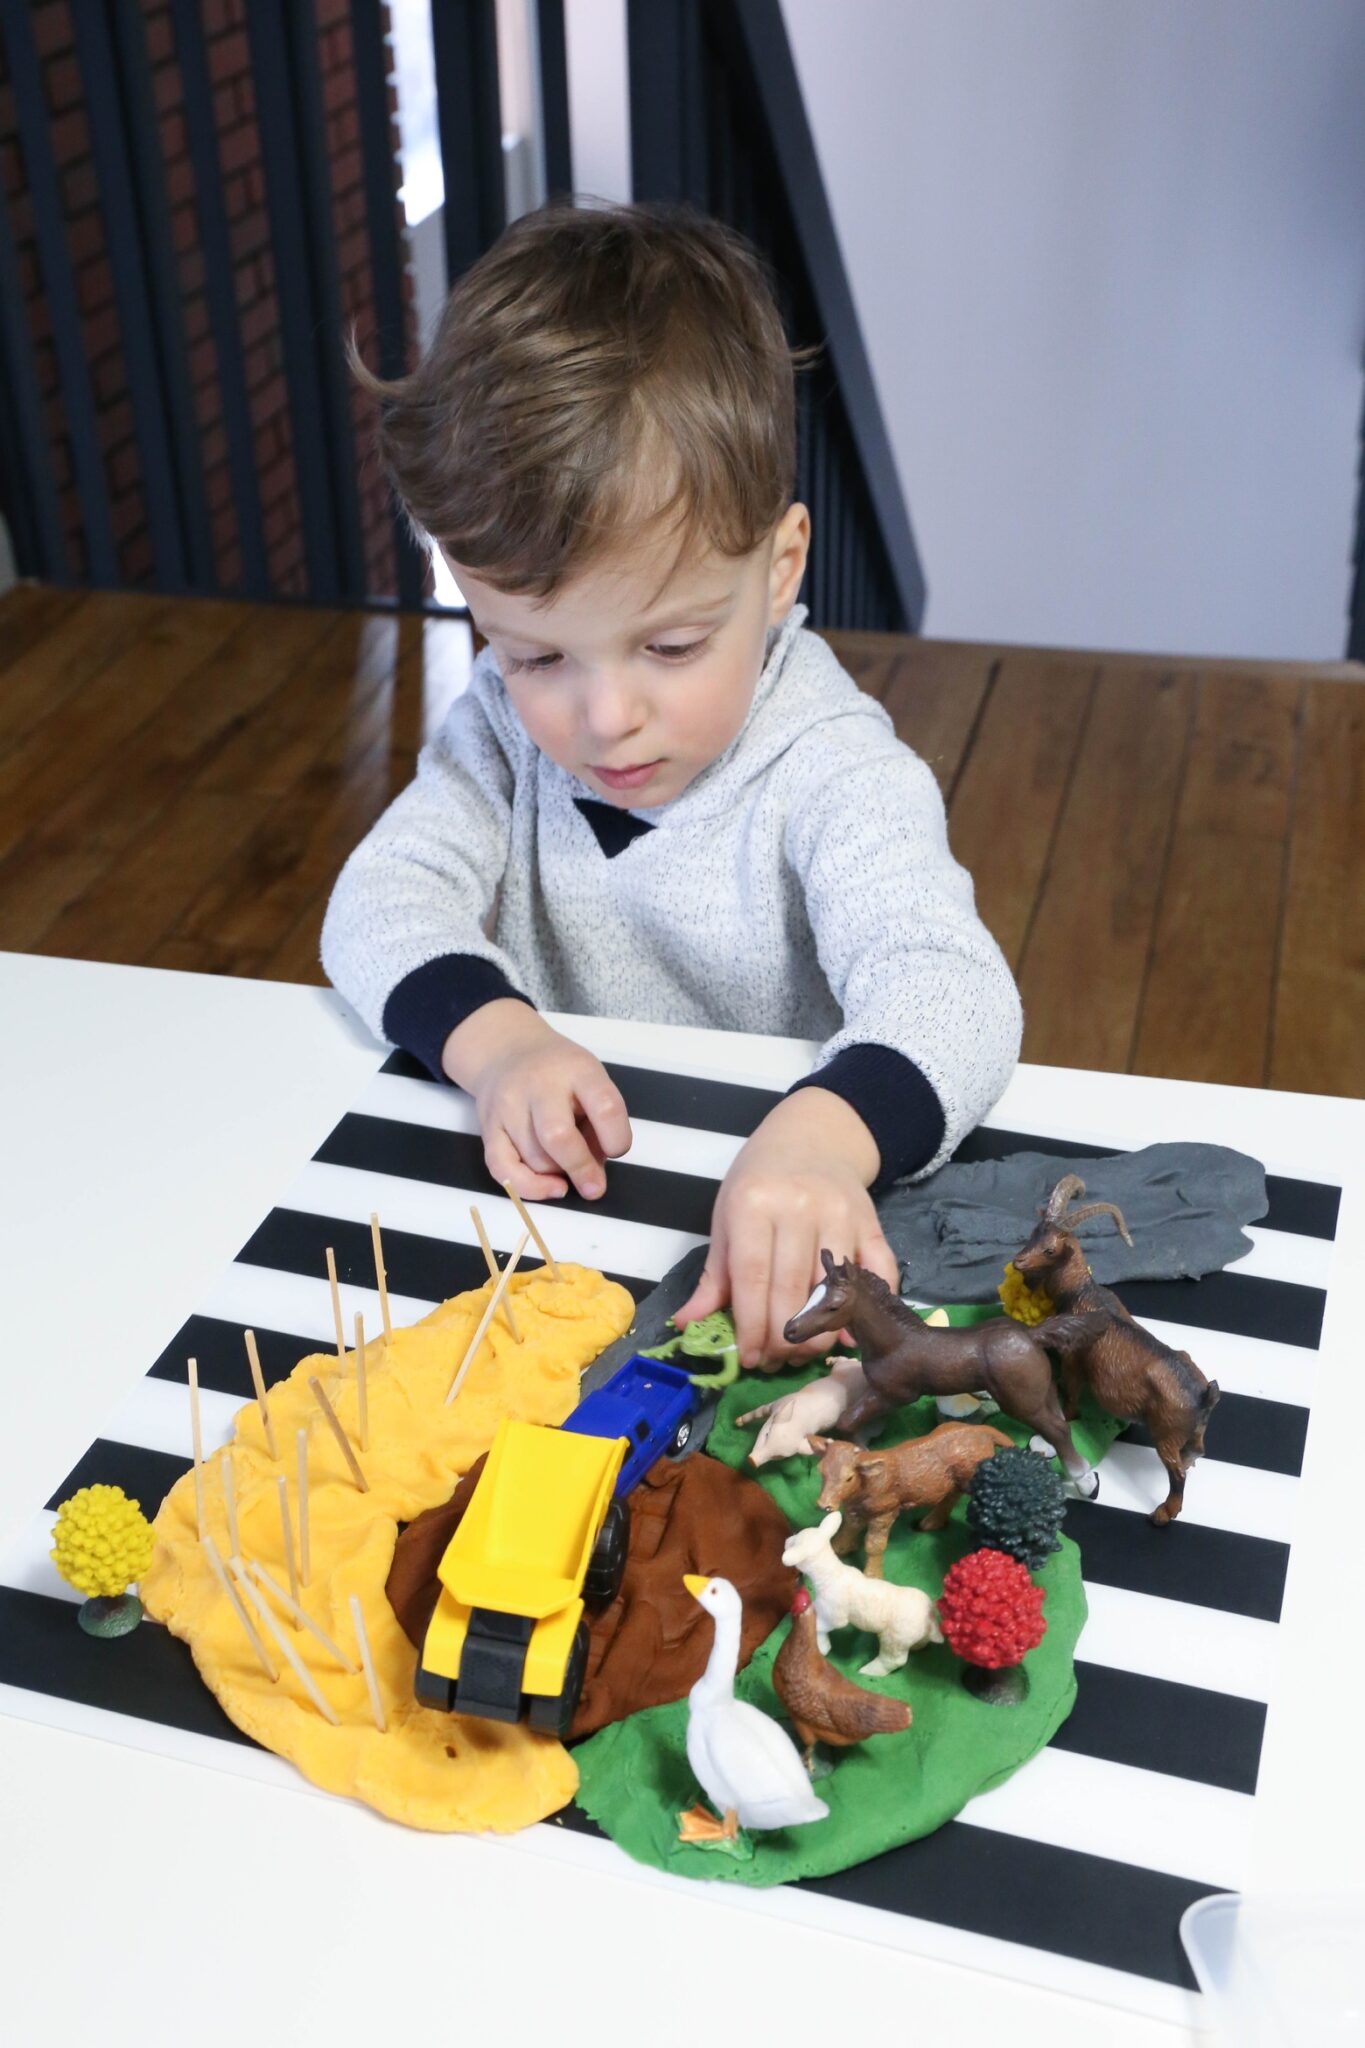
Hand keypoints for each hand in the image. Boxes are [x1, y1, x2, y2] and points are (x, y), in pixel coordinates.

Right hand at [441, 1001, 631, 1200]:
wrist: (506, 1051)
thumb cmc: (560, 1073)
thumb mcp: (590, 1081)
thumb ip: (599, 1123)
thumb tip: (593, 1175)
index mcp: (577, 1069)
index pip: (604, 1106)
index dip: (616, 1138)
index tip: (616, 1150)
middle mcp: (539, 1085)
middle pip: (558, 1136)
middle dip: (580, 1168)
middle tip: (594, 1186)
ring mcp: (509, 1105)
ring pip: (534, 1159)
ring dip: (557, 1173)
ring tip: (565, 1161)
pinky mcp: (489, 1127)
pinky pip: (503, 1169)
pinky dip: (529, 1187)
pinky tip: (549, 1186)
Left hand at [673, 1088, 899, 1368]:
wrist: (812, 1138)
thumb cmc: (760, 1182)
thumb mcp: (727, 1218)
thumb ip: (714, 1276)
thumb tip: (688, 1324)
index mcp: (754, 1204)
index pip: (753, 1278)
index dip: (751, 1326)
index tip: (749, 1358)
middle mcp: (799, 1207)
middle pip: (793, 1291)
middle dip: (782, 1338)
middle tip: (773, 1360)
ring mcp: (841, 1214)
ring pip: (834, 1291)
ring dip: (819, 1333)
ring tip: (800, 1351)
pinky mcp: (872, 1224)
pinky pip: (879, 1275)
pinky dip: (866, 1309)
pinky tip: (845, 1333)